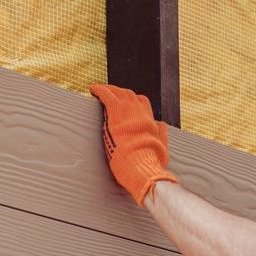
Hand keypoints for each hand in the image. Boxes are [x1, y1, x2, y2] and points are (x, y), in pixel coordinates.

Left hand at [89, 84, 178, 205]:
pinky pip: (107, 95)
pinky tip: (92, 89)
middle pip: (130, 95)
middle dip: (120, 93)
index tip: (125, 104)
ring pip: (119, 92)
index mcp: (150, 122)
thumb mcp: (161, 148)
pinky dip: (99, 90)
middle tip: (110, 95)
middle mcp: (140, 113)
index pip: (143, 103)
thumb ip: (161, 134)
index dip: (133, 101)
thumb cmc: (150, 163)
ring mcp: (128, 111)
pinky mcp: (116, 112)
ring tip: (99, 90)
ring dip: (109, 90)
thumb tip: (162, 124)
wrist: (141, 165)